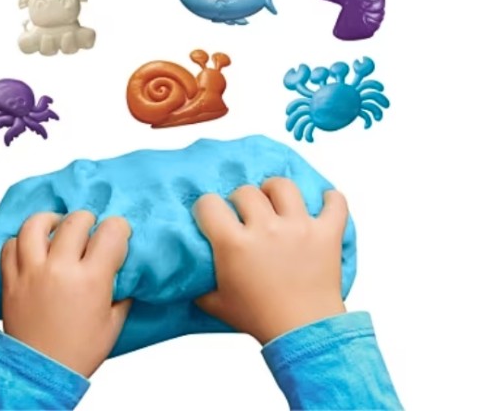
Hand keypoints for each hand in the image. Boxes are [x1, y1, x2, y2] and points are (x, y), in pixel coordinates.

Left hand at [1, 211, 131, 377]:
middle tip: (90, 228)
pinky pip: (10, 245)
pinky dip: (20, 241)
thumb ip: (121, 294)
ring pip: (35, 225)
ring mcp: (31, 272)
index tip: (118, 232)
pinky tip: (32, 247)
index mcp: (90, 280)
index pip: (110, 233)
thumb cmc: (79, 351)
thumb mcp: (112, 324)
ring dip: (50, 220)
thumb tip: (122, 272)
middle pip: (75, 221)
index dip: (119, 227)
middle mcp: (59, 269)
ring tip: (57, 226)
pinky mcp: (10, 279)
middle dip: (87, 219)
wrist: (41, 372)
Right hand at [193, 178, 348, 344]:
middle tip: (244, 214)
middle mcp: (265, 229)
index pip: (209, 203)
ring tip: (275, 201)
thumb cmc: (260, 319)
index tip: (212, 215)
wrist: (305, 336)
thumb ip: (199, 284)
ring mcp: (298, 228)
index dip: (208, 207)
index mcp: (234, 244)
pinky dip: (332, 200)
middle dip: (241, 200)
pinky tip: (324, 200)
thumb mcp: (217, 303)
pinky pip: (335, 204)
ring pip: (283, 187)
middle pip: (245, 191)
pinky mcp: (326, 234)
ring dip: (276, 191)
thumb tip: (186, 273)